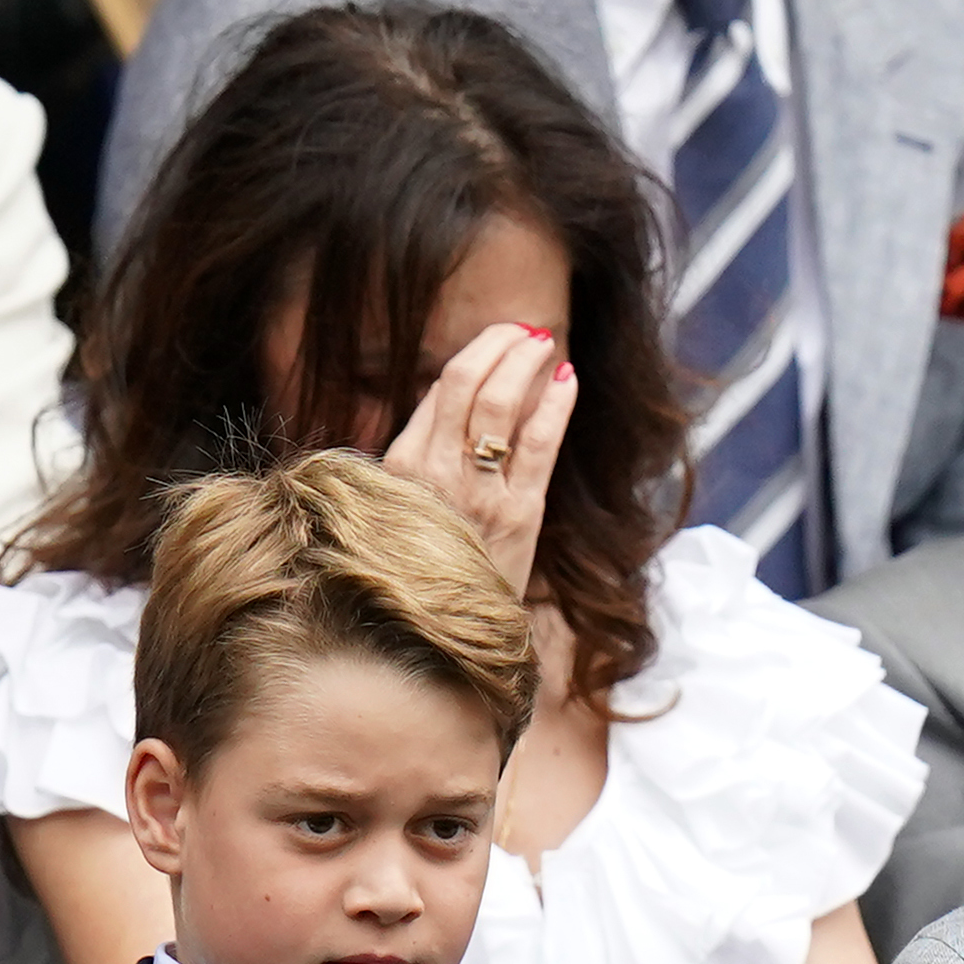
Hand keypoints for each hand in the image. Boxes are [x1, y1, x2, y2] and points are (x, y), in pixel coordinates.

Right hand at [382, 321, 573, 597]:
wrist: (444, 634)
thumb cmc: (423, 567)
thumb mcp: (397, 509)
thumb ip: (417, 456)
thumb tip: (443, 397)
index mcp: (400, 469)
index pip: (438, 394)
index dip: (472, 358)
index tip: (495, 339)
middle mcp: (436, 474)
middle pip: (469, 387)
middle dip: (499, 346)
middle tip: (521, 329)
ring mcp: (480, 493)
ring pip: (503, 406)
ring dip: (526, 363)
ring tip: (542, 340)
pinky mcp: (520, 514)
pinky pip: (539, 444)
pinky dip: (555, 404)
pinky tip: (566, 378)